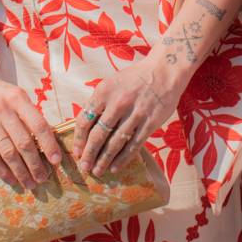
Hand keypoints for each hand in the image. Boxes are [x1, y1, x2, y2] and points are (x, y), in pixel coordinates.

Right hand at [0, 69, 62, 192]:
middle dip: (35, 164)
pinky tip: (10, 178)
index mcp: (18, 99)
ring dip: (20, 171)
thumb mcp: (15, 94)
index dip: (49, 144)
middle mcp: (4, 110)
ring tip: (29, 183)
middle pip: (24, 143)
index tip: (56, 160)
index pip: (38, 125)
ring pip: (8, 152)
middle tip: (43, 179)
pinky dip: (1, 170)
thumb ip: (28, 113)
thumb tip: (46, 139)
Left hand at [72, 57, 181, 179]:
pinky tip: (116, 167)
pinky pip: (134, 145)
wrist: (164, 70)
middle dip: (89, 155)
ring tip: (98, 171)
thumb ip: (99, 103)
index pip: (85, 120)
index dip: (79, 139)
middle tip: (84, 167)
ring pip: (115, 143)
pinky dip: (123, 158)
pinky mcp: (150, 122)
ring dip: (104, 160)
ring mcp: (135, 114)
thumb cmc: (135, 78)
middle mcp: (118, 103)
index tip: (77, 152)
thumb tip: (85, 128)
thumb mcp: (111, 83)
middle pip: (98, 135)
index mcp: (103, 92)